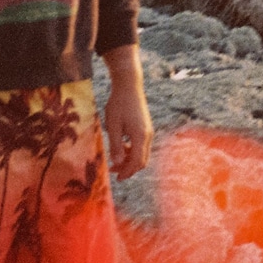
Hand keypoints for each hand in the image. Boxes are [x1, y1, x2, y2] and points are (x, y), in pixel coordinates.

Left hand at [102, 46, 153, 179]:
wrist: (129, 85)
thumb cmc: (118, 104)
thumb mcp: (113, 126)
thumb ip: (116, 146)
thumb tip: (116, 164)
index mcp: (140, 136)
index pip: (136, 162)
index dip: (127, 172)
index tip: (116, 178)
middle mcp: (148, 135)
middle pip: (142, 160)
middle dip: (129, 168)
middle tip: (114, 171)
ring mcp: (148, 131)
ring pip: (143, 153)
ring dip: (130, 160)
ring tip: (115, 159)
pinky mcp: (146, 127)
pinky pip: (142, 145)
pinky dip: (133, 151)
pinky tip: (121, 147)